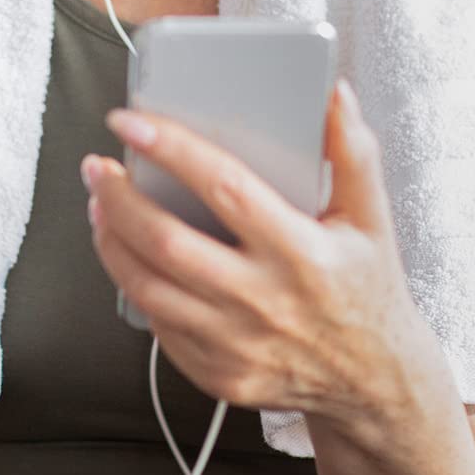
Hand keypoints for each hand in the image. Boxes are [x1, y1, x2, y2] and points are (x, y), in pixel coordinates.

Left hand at [84, 78, 434, 440]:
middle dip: (118, 197)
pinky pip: (158, 325)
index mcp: (301, 252)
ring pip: (147, 287)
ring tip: (101, 204)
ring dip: (111, 240)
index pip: (224, 187)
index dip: (171, 148)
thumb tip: (333, 93)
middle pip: (167, 241)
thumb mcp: (370, 217)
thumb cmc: (366, 287)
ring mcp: (237, 345)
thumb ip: (352, 152)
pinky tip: (128, 254)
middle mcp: (265, 301)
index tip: (132, 121)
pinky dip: (134, 284)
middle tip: (98, 166)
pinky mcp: (219, 374)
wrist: (375, 380)